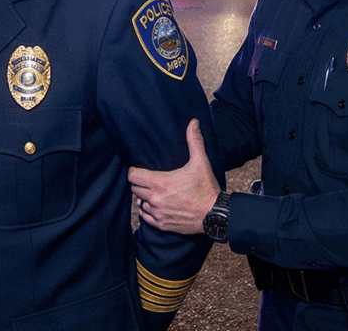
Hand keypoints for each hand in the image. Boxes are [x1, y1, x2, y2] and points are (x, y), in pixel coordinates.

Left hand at [128, 119, 220, 234]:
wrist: (215, 215)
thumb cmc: (206, 188)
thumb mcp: (201, 162)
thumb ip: (194, 141)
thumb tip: (193, 122)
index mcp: (160, 183)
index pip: (133, 176)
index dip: (134, 171)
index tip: (140, 169)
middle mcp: (155, 199)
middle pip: (134, 188)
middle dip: (139, 183)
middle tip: (149, 179)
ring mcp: (157, 213)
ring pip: (139, 203)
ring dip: (144, 197)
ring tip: (153, 192)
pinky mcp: (162, 224)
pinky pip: (145, 217)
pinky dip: (148, 211)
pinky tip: (157, 205)